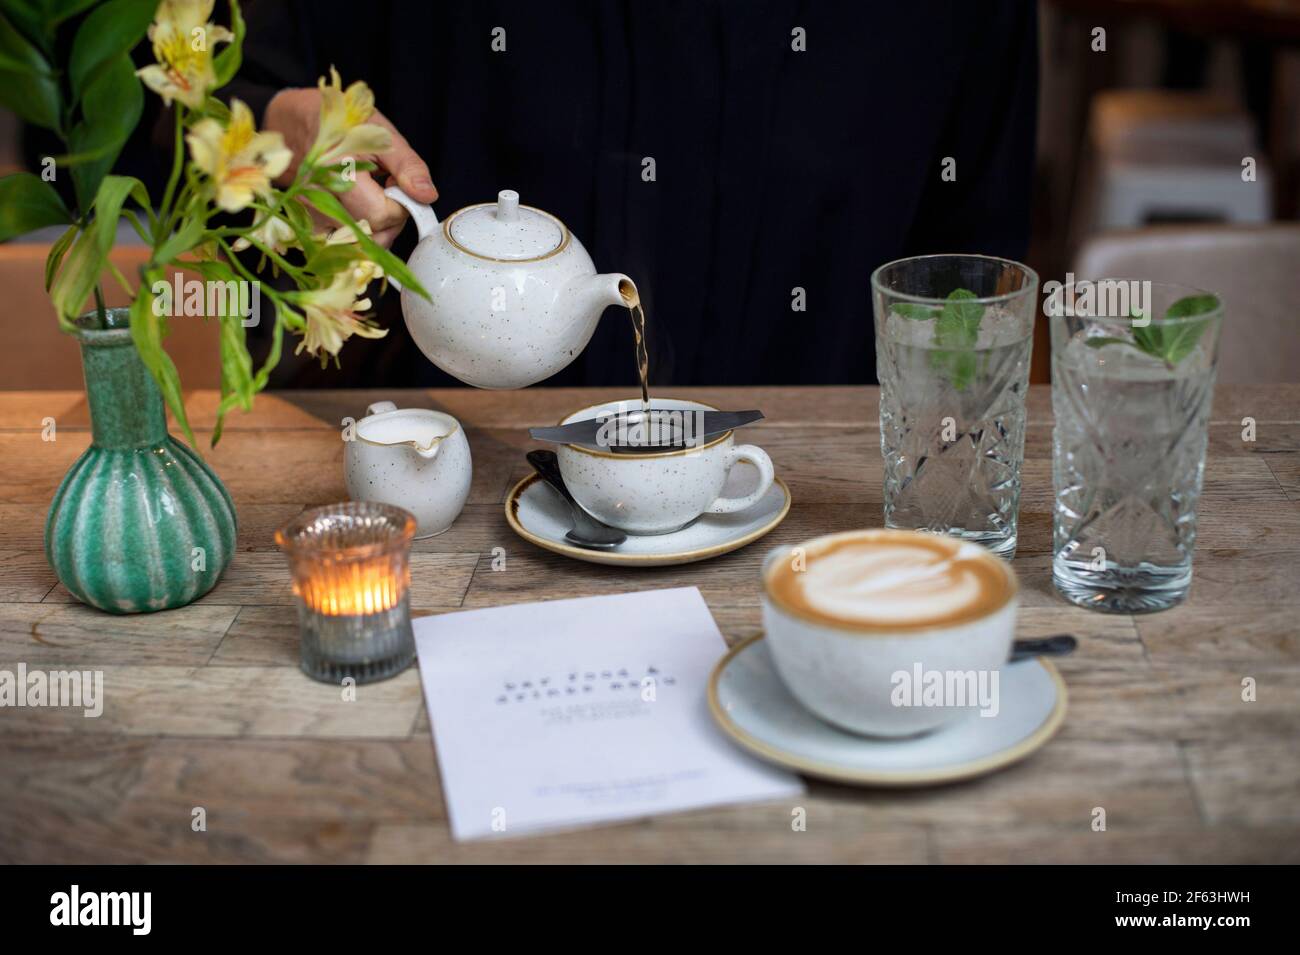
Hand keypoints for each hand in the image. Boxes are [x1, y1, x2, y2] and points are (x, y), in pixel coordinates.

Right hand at [264, 87, 436, 246]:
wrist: (296, 120)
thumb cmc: (341, 122)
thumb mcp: (381, 134)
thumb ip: (407, 166)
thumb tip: (426, 195)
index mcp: (337, 170)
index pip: (382, 215)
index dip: (400, 205)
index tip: (397, 184)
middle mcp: (318, 195)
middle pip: (370, 234)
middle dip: (389, 219)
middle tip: (387, 191)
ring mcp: (308, 211)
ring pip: (357, 242)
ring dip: (373, 227)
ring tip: (369, 196)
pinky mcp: (305, 221)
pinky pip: (340, 241)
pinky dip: (355, 232)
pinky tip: (354, 208)